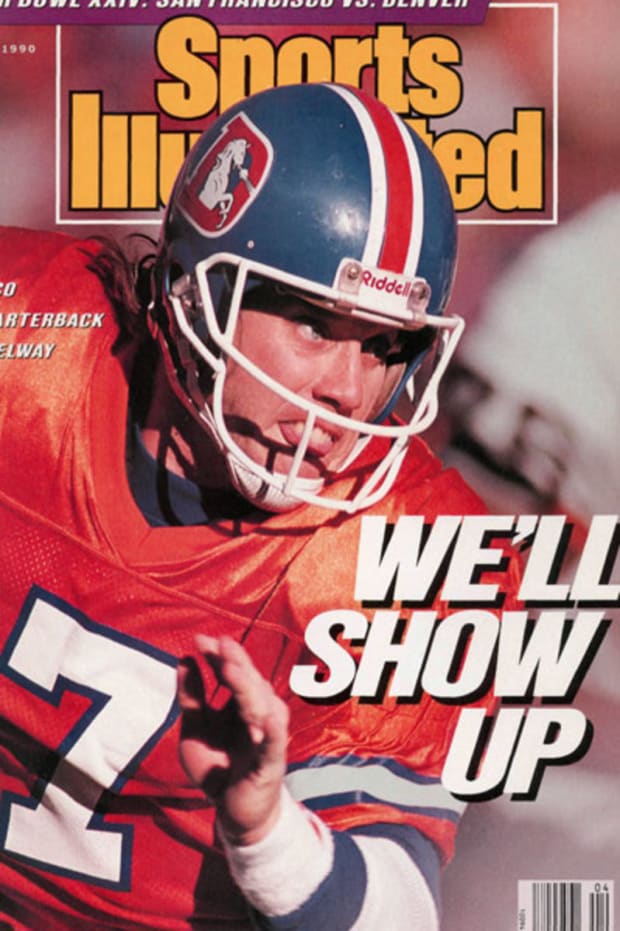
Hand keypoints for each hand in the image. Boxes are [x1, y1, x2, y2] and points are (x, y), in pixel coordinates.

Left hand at [177, 634, 288, 846]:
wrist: (234, 814)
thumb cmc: (219, 766)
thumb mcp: (196, 729)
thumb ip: (192, 697)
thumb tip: (184, 658)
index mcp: (242, 702)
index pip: (234, 671)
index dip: (219, 655)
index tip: (201, 639)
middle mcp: (259, 713)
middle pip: (249, 682)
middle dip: (236, 662)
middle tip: (221, 645)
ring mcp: (267, 736)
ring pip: (261, 705)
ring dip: (248, 687)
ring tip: (233, 669)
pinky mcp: (270, 762)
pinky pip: (273, 743)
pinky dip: (272, 729)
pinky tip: (266, 718)